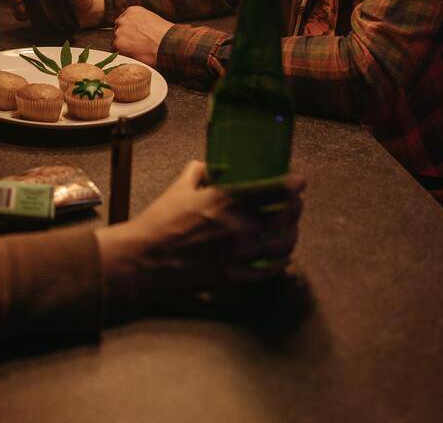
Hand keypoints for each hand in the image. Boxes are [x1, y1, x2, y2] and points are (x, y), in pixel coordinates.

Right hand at [95, 161, 305, 301]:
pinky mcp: (233, 277)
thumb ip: (199, 172)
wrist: (142, 258)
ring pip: (283, 246)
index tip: (299, 181)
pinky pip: (268, 272)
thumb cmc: (159, 221)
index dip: (293, 184)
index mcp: (225, 200)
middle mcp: (238, 227)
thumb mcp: (178, 188)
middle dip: (296, 208)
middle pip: (286, 217)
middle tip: (295, 203)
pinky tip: (281, 259)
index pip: (274, 190)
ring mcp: (238, 254)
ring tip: (291, 231)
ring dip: (292, 236)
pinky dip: (280, 264)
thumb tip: (211, 165)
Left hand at [112, 6, 173, 66]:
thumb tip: (135, 30)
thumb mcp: (152, 19)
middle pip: (118, 30)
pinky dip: (124, 55)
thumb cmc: (166, 35)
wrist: (169, 45)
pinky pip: (116, 52)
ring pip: (116, 42)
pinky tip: (135, 56)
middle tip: (136, 46)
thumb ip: (139, 22)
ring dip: (124, 48)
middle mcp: (123, 19)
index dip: (129, 31)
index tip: (135, 37)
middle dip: (125, 38)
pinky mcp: (118, 44)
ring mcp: (119, 31)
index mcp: (132, 11)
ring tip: (138, 52)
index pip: (123, 21)